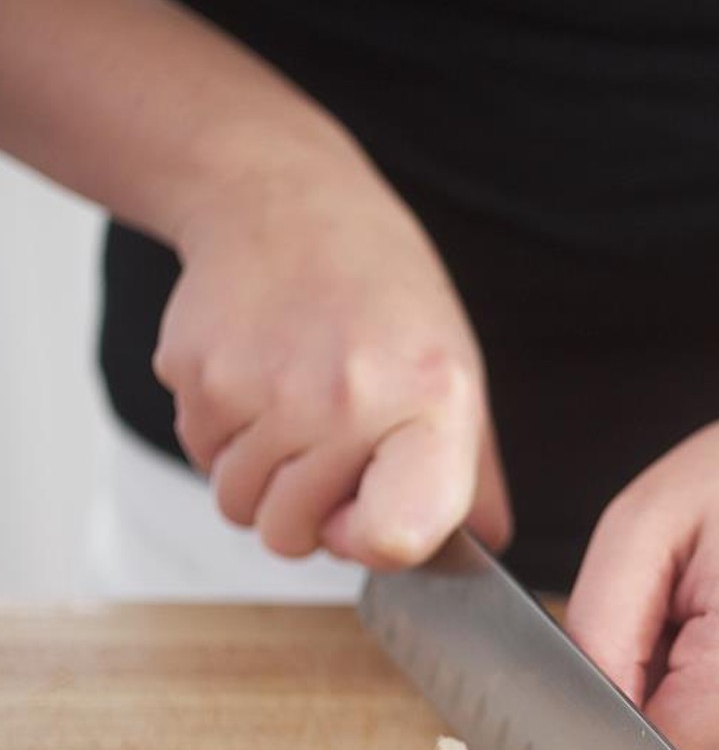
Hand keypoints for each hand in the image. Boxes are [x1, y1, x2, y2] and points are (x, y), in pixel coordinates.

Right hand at [152, 167, 510, 566]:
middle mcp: (345, 399)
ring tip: (295, 411)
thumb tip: (489, 547)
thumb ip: (472, 472)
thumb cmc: (383, 293)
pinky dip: (222, 438)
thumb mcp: (455, 370)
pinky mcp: (197, 374)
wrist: (286, 202)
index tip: (370, 513)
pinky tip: (257, 380)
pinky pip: (199, 457)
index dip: (373, 544)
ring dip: (260, 480)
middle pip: (293, 538)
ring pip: (238, 506)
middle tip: (329, 449)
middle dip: (306, 515)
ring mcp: (263, 387)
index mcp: (427, 402)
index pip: (393, 538)